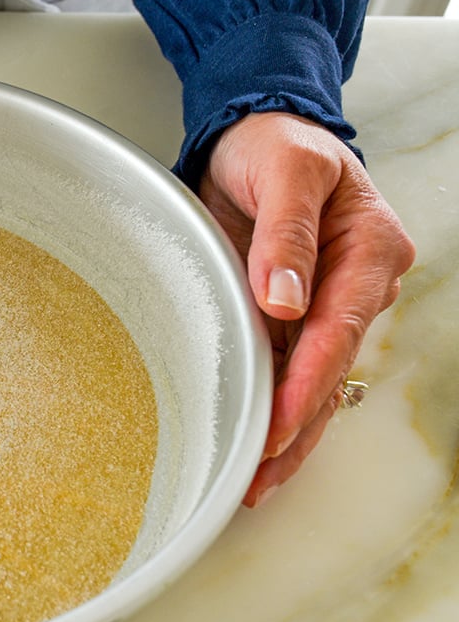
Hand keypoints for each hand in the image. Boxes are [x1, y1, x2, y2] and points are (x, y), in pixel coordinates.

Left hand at [197, 112, 414, 507]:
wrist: (256, 136)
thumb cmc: (276, 146)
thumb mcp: (286, 171)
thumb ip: (286, 233)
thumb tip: (285, 300)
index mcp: (369, 250)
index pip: (339, 330)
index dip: (308, 382)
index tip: (278, 424)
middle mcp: (357, 285)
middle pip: (330, 371)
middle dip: (297, 429)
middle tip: (258, 479)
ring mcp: (326, 304)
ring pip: (313, 382)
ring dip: (286, 434)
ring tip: (253, 485)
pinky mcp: (292, 314)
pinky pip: (289, 370)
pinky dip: (274, 410)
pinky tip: (255, 448)